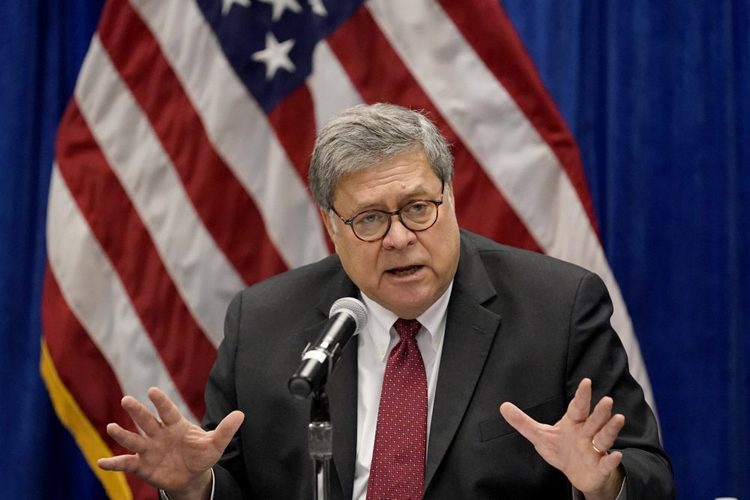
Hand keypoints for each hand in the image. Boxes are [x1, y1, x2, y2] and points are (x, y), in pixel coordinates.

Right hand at [97, 387, 243, 498]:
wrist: (191, 476)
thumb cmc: (202, 454)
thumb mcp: (215, 444)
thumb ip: (225, 429)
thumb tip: (241, 414)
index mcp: (175, 424)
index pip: (167, 410)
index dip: (161, 401)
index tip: (152, 390)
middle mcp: (159, 433)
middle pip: (146, 420)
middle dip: (137, 411)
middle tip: (127, 400)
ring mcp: (148, 448)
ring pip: (133, 439)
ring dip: (122, 434)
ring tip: (111, 427)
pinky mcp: (142, 465)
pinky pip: (126, 463)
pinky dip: (114, 463)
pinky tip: (101, 463)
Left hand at [499, 378, 624, 499]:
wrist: (577, 474)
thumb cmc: (561, 450)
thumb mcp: (539, 436)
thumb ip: (522, 422)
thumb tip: (503, 406)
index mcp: (574, 423)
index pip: (578, 407)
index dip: (582, 395)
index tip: (586, 381)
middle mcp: (587, 433)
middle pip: (595, 420)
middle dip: (600, 411)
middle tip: (607, 399)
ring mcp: (595, 449)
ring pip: (604, 437)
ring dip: (611, 428)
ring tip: (618, 418)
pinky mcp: (600, 467)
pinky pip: (607, 463)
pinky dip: (611, 460)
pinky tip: (617, 455)